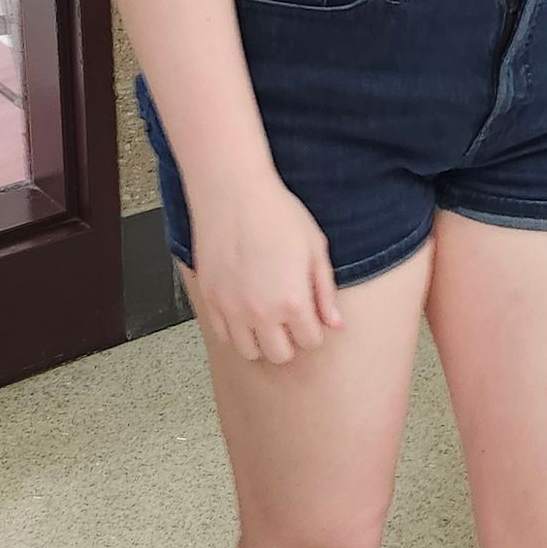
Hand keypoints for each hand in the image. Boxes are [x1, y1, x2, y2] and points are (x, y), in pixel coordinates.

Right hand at [190, 180, 345, 364]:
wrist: (232, 192)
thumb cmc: (276, 213)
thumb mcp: (315, 248)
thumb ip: (324, 292)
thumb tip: (335, 323)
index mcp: (293, 302)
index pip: (310, 341)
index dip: (314, 329)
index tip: (311, 316)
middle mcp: (261, 313)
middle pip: (280, 355)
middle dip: (290, 341)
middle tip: (290, 318)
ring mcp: (232, 310)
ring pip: (249, 351)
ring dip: (261, 340)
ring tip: (266, 317)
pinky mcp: (211, 301)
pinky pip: (223, 335)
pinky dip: (235, 330)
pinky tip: (244, 309)